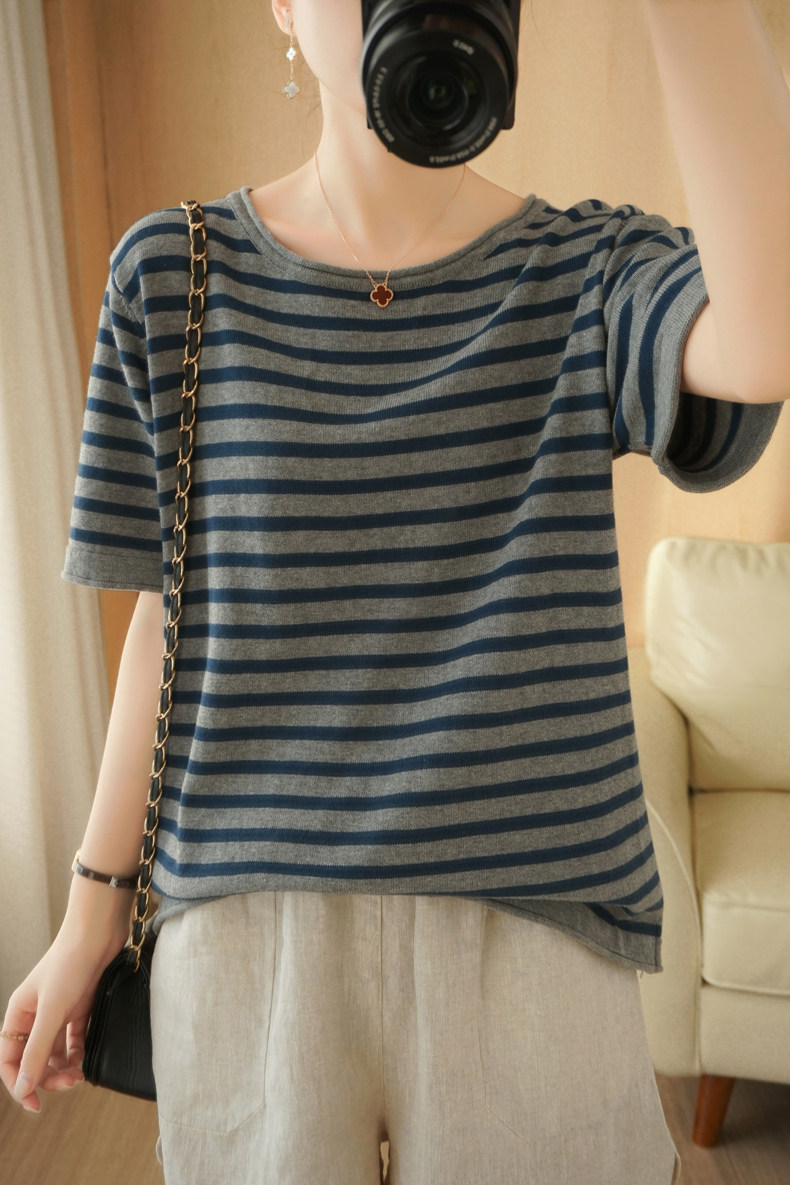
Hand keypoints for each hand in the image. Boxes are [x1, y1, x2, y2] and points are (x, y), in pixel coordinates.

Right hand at [0, 919, 128, 1112]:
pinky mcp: (81, 1006)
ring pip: (56, 1052)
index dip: (19, 1084)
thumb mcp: (52, 1010)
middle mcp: (36, 1014)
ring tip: (80, 1075)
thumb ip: (37, 1050)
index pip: (10, 1059)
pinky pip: (76, 1039)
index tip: (36, 1104)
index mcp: (19, 1013)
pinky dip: (80, 1052)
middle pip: (35, 1059)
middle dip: (48, 1076)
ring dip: (65, 1068)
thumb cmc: (70, 962)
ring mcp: (59, 1011)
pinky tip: (87, 1060)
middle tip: (69, 1083)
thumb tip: (23, 1088)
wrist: (99, 931)